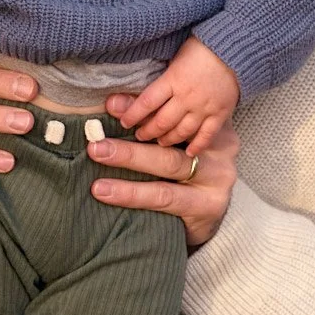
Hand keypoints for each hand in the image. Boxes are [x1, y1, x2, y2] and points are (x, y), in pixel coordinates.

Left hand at [87, 115, 239, 248]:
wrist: (213, 211)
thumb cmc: (191, 170)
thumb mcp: (177, 142)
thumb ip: (149, 122)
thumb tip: (112, 103)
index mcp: (213, 130)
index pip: (171, 118)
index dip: (139, 111)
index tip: (110, 107)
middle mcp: (219, 156)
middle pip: (168, 150)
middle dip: (129, 151)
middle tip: (96, 147)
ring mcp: (215, 185)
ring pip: (167, 180)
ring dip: (129, 186)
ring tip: (99, 187)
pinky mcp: (207, 210)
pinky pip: (168, 204)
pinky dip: (138, 200)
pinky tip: (113, 201)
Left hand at [116, 37, 239, 154]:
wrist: (235, 49)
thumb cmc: (202, 48)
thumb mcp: (175, 57)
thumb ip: (161, 76)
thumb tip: (138, 88)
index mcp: (173, 79)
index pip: (146, 102)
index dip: (133, 115)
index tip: (125, 122)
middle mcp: (187, 97)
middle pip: (162, 121)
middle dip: (147, 131)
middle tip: (140, 135)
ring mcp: (204, 107)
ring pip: (181, 131)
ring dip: (167, 139)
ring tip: (159, 142)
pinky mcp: (220, 114)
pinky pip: (207, 135)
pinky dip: (197, 145)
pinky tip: (189, 152)